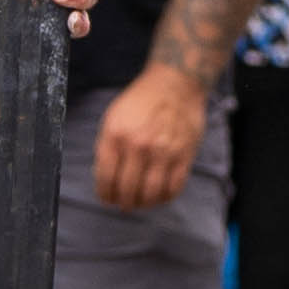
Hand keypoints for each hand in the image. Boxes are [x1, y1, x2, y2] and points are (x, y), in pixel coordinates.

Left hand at [92, 63, 205, 210]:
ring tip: (140, 202)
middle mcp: (139, 145)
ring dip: (143, 204)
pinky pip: (174, 188)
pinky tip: (159, 195)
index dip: (105, 194)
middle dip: (123, 202)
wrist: (175, 84)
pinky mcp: (184, 155)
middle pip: (127, 190)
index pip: (106, 178)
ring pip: (151, 194)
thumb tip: (104, 179)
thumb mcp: (113, 118)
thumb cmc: (140, 102)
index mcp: (116, 135)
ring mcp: (163, 151)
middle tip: (123, 204)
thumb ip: (107, 147)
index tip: (107, 199)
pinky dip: (164, 198)